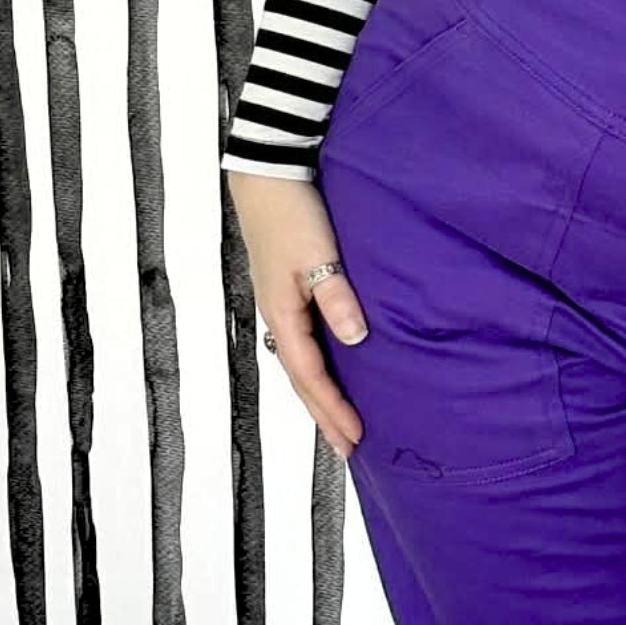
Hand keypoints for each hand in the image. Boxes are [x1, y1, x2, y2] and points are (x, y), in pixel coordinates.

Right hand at [228, 172, 367, 461]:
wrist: (268, 175)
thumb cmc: (294, 212)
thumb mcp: (318, 255)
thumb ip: (337, 296)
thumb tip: (356, 340)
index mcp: (283, 313)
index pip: (310, 375)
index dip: (333, 408)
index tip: (357, 437)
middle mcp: (278, 316)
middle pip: (302, 379)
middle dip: (324, 415)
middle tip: (350, 449)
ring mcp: (281, 304)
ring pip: (302, 363)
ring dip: (320, 395)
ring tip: (340, 422)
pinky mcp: (287, 291)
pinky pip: (304, 342)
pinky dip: (318, 367)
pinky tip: (332, 370)